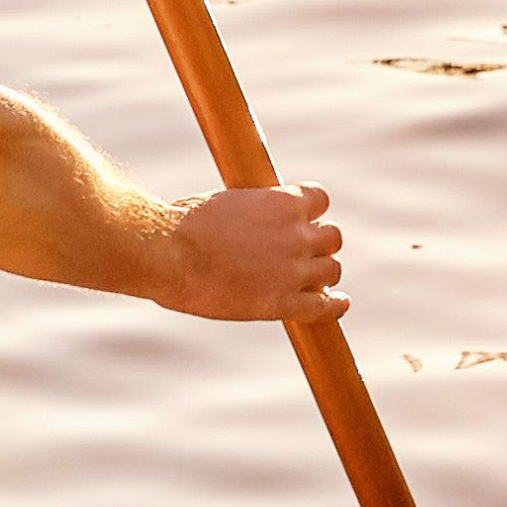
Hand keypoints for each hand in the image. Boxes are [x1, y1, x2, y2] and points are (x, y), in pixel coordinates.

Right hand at [159, 180, 341, 326]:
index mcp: (282, 201)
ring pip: (332, 271)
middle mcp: (296, 233)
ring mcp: (293, 269)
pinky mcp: (283, 302)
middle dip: (320, 245)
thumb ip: (249, 212)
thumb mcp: (224, 203)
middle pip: (332, 237)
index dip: (312, 212)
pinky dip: (334, 306)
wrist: (167, 253)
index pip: (321, 199)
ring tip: (313, 282)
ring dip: (323, 275)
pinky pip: (323, 307)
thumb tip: (247, 222)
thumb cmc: (183, 226)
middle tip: (304, 256)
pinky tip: (338, 305)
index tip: (303, 220)